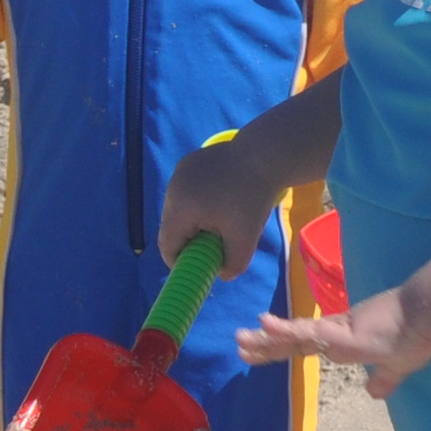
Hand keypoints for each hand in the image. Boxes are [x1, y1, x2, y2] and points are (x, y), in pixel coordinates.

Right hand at [153, 135, 284, 277]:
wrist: (264, 155)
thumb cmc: (253, 198)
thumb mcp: (246, 238)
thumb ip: (233, 264)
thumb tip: (223, 275)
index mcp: (180, 207)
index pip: (167, 245)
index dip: (179, 261)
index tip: (198, 267)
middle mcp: (173, 188)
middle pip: (171, 227)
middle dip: (189, 240)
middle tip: (213, 245)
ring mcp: (179, 172)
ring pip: (178, 209)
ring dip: (193, 220)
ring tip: (220, 219)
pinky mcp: (189, 162)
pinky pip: (185, 192)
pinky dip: (198, 202)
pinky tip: (221, 199)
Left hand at [238, 287, 430, 396]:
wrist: (430, 316)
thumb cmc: (416, 336)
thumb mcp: (398, 365)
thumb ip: (385, 379)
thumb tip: (375, 392)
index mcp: (346, 338)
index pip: (307, 343)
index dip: (282, 346)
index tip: (258, 350)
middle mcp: (335, 331)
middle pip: (293, 338)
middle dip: (265, 344)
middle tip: (239, 344)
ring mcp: (337, 330)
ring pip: (294, 335)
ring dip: (266, 338)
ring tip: (240, 339)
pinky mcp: (342, 332)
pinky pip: (307, 332)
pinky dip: (284, 330)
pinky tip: (265, 326)